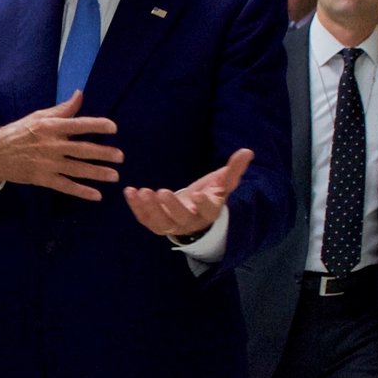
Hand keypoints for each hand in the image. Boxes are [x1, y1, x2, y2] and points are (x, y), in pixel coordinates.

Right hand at [0, 91, 121, 199]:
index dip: (97, 126)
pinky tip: (96, 195)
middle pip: (82, 150)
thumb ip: (62, 109)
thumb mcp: (38, 116)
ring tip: (114, 176)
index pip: (79, 125)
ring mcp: (48, 164)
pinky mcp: (43, 179)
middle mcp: (52, 145)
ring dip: (97, 173)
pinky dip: (82, 191)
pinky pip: (66, 186)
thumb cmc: (19, 132)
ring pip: (78, 169)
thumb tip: (80, 95)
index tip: (113, 128)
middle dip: (103, 154)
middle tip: (121, 157)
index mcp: (51, 127)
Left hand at [125, 148, 252, 238]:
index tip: (199, 195)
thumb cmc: (209, 195)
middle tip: (161, 191)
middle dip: (171, 206)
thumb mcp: (222, 182)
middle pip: (181, 218)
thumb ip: (234, 169)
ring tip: (141, 192)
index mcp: (210, 211)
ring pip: (160, 222)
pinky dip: (136, 208)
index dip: (204, 204)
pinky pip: (145, 220)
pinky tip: (129, 192)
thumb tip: (247, 151)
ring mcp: (172, 225)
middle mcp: (191, 222)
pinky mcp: (157, 224)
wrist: (194, 213)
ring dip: (149, 208)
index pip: (209, 210)